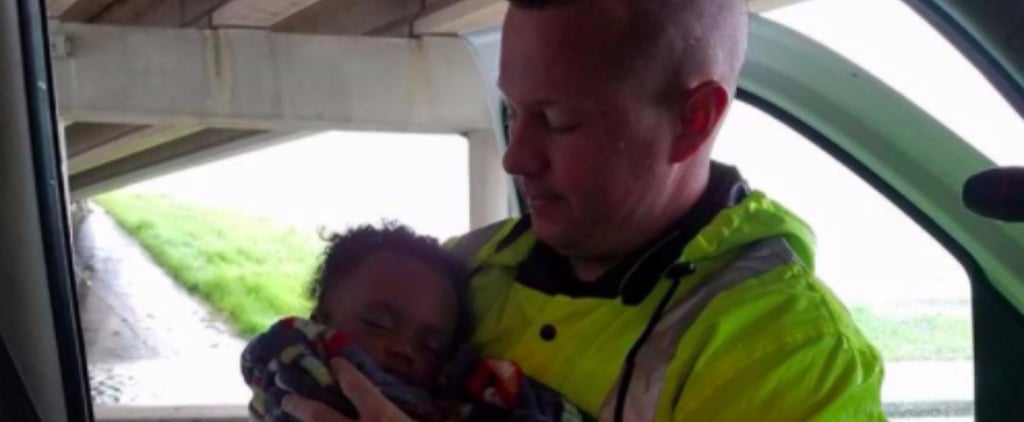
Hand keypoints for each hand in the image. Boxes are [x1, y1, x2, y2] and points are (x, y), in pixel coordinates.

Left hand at [282, 358, 415, 421]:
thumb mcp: (422, 421)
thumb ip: (422, 413)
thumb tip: (439, 401)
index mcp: (381, 416)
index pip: (357, 387)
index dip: (344, 373)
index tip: (335, 362)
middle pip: (321, 415)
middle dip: (301, 405)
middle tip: (287, 398)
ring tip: (286, 417)